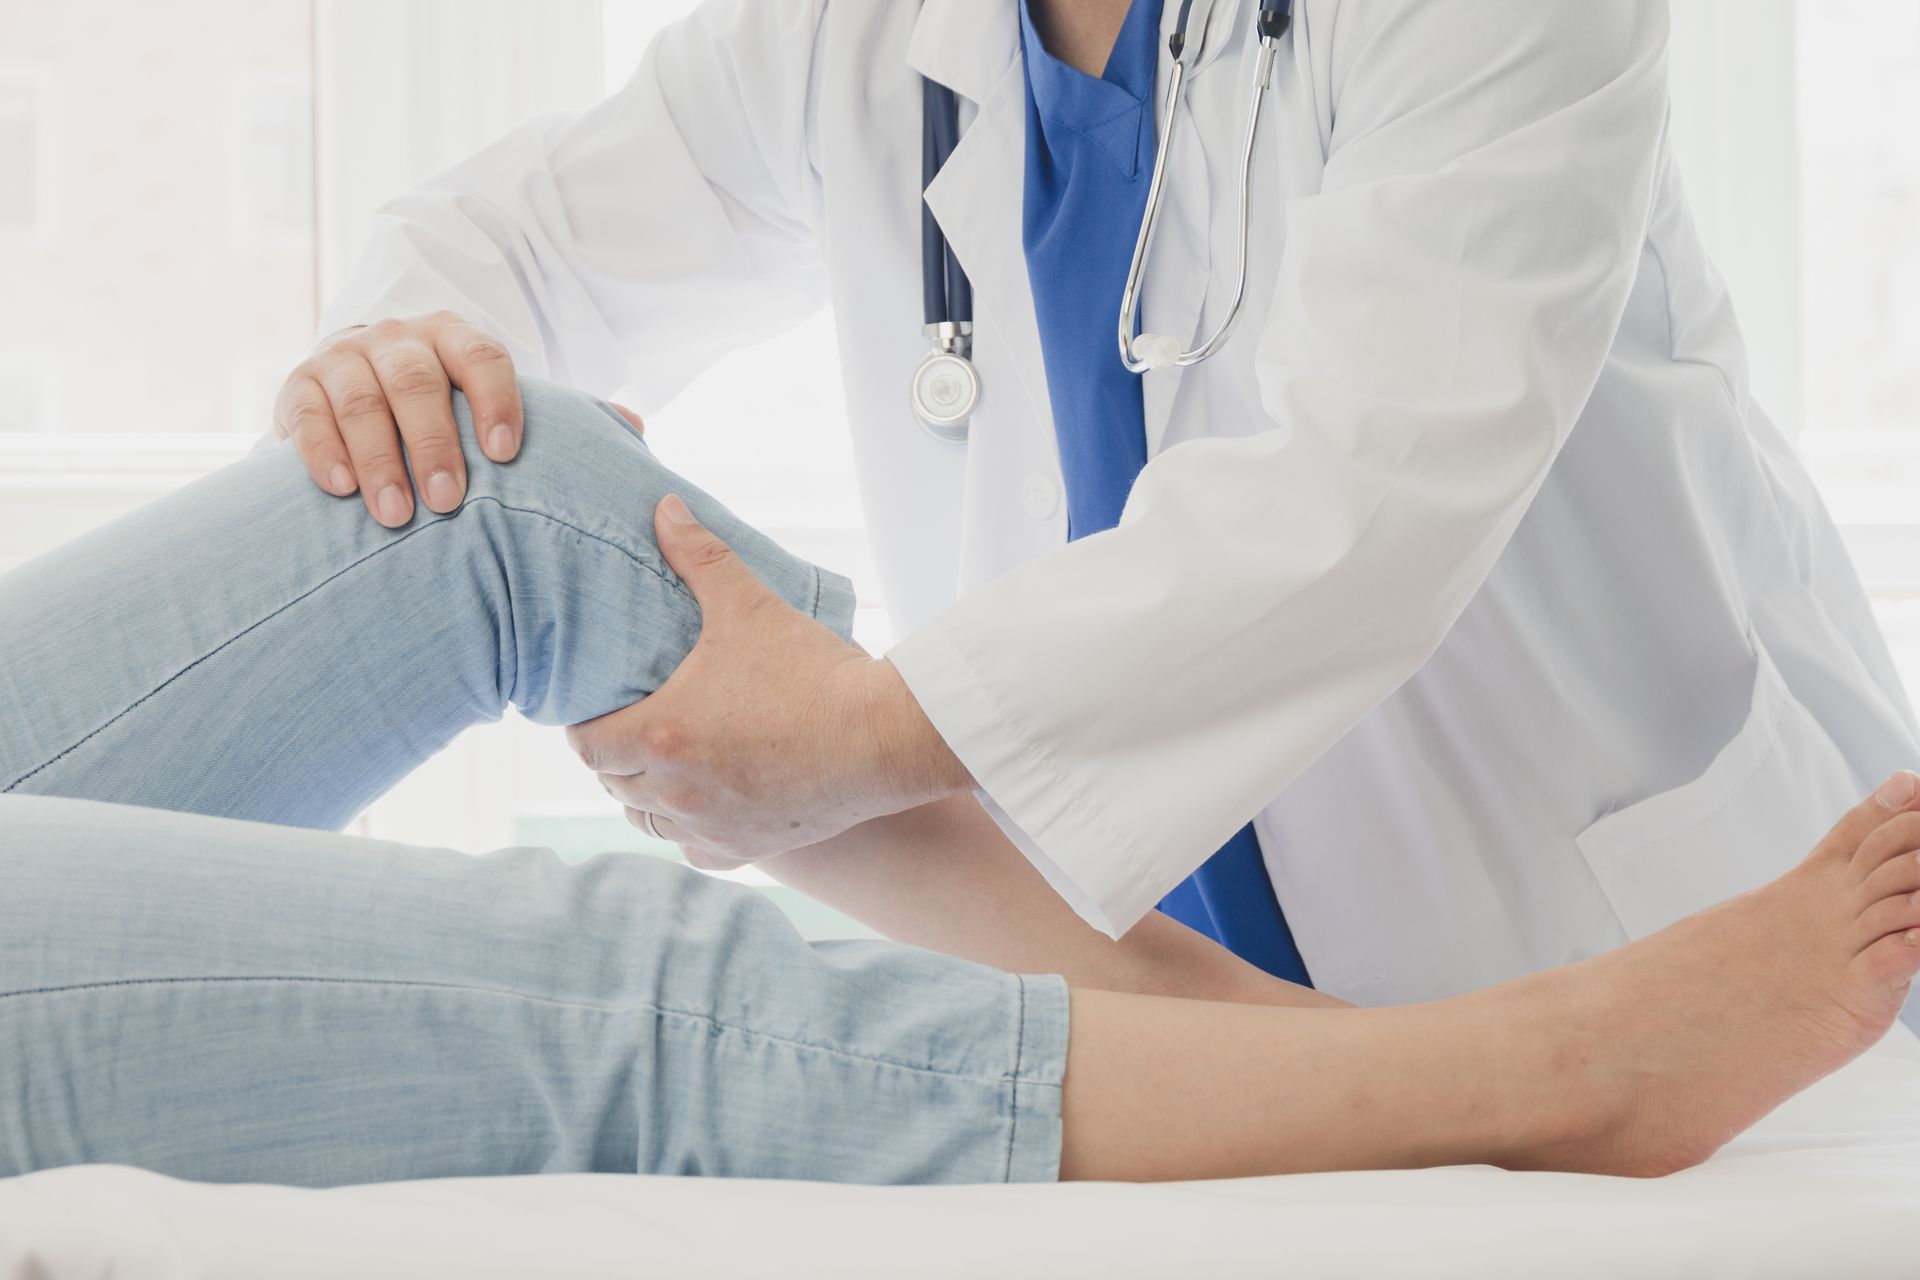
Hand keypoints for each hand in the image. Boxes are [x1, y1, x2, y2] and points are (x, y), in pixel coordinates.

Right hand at [274, 312, 644, 526]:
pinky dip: (321, 450)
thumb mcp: (496, 406)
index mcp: (457, 338)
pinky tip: (339, 490)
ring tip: (396, 515)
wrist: (361, 388)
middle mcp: (400, 339)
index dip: (496, 401)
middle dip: (432, 443)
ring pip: (361, 399)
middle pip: (418, 382)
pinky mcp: (299, 387)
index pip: (483, 357)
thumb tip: (636, 428)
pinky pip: (306, 413)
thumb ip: (560, 417)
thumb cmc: (451, 412)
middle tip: (447, 503)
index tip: (507, 454)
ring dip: (377, 458)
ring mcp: (346, 358)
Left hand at [566, 495, 971, 866]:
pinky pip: (694, 850)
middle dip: (616, 758)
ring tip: (664, 766)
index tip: (598, 712)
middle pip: (614, 784)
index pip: (587, 745)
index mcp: (661, 734)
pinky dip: (691, 830)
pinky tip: (705, 806)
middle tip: (634, 729)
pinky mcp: (745, 847)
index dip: (585, 727)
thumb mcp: (749, 605)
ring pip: (649, 821)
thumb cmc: (813, 671)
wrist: (883, 737)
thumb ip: (699, 556)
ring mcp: (709, 825)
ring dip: (647, 795)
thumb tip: (663, 508)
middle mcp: (675, 789)